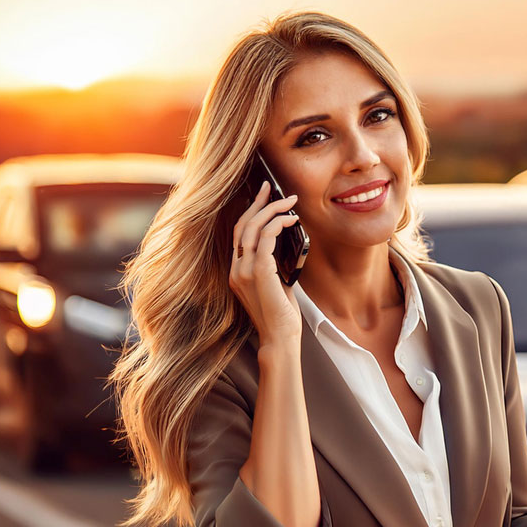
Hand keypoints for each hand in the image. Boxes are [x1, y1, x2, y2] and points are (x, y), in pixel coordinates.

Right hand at [229, 180, 302, 346]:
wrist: (280, 338)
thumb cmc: (281, 315)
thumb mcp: (275, 283)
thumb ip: (274, 264)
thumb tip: (286, 240)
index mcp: (236, 271)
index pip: (239, 233)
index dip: (250, 211)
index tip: (264, 195)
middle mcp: (236, 269)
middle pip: (243, 225)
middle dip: (260, 203)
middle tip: (274, 188)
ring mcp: (244, 271)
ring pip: (254, 228)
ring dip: (273, 210)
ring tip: (290, 202)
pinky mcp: (259, 273)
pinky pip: (266, 238)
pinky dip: (278, 224)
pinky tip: (291, 219)